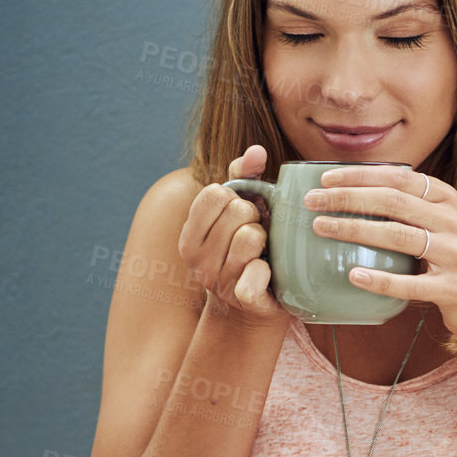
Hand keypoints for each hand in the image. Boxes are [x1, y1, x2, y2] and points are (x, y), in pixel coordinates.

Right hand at [177, 145, 289, 331]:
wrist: (255, 306)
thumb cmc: (250, 249)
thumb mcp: (241, 211)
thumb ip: (244, 177)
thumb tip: (256, 150)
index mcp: (190, 234)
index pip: (214, 193)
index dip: (237, 197)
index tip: (243, 212)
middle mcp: (196, 259)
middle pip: (237, 211)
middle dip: (256, 218)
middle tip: (257, 235)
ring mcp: (217, 281)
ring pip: (250, 238)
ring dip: (265, 242)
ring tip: (262, 253)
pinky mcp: (241, 299)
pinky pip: (255, 274)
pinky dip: (266, 271)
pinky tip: (265, 275)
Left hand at [306, 164, 456, 346]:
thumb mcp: (445, 226)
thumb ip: (413, 209)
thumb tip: (357, 195)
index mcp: (447, 200)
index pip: (398, 176)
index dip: (359, 175)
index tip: (324, 179)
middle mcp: (453, 221)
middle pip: (392, 200)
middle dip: (347, 198)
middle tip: (311, 202)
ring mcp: (456, 255)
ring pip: (398, 235)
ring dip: (355, 229)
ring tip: (321, 229)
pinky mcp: (454, 289)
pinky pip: (411, 283)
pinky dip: (380, 279)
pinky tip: (353, 275)